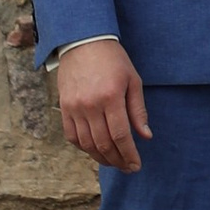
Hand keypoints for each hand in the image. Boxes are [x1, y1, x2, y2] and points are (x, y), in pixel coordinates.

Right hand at [57, 38, 150, 172]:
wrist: (83, 42)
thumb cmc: (113, 60)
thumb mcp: (133, 80)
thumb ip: (138, 110)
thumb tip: (145, 136)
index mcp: (111, 97)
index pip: (120, 136)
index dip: (129, 155)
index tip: (136, 165)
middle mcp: (90, 105)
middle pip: (103, 144)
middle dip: (117, 161)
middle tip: (127, 168)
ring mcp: (74, 107)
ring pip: (86, 144)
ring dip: (101, 158)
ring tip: (114, 162)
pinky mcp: (64, 107)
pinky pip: (71, 136)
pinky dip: (83, 148)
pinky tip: (95, 150)